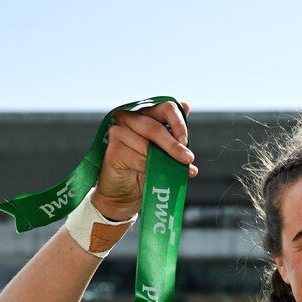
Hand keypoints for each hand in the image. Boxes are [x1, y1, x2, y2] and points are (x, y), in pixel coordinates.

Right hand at [93, 99, 196, 219]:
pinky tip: (154, 175)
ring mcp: (118, 132)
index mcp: (144, 113)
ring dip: (164, 160)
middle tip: (188, 159)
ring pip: (146, 144)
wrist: (124, 195)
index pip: (164, 108)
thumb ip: (173, 133)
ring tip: (176, 172)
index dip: (178, 123)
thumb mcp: (163, 151)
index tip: (186, 142)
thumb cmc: (145, 170)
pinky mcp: (113, 149)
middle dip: (174, 146)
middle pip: (155, 128)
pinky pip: (136, 158)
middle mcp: (128, 118)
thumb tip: (186, 105)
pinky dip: (149, 168)